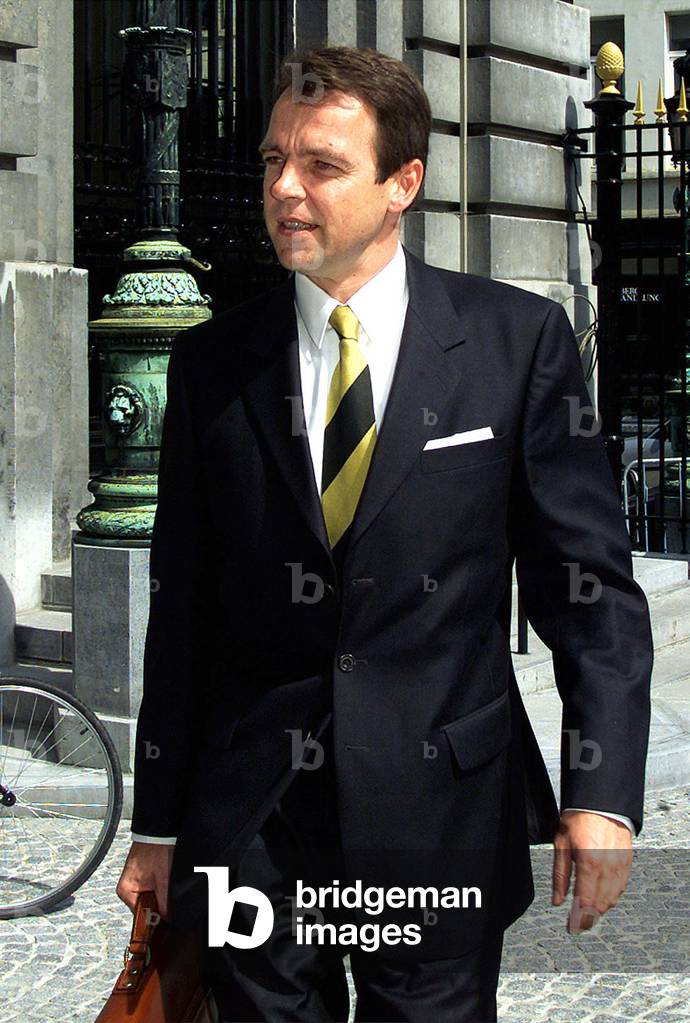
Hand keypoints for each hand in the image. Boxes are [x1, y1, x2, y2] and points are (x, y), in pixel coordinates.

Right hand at [116, 841, 174, 919]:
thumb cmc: (157, 849)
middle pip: (145, 907)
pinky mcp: (138, 875)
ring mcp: (132, 881)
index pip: (141, 916)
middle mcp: (126, 888)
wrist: (157, 831)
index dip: (156, 917)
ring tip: (164, 882)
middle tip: (167, 892)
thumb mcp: (164, 879)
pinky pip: (148, 888)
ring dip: (158, 895)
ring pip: (148, 898)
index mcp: (126, 891)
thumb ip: (164, 903)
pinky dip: (157, 886)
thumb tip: (167, 920)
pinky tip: (162, 878)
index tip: (167, 916)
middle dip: (158, 903)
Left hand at [552, 810, 632, 933]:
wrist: (600, 802)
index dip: (578, 919)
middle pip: (600, 905)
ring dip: (600, 908)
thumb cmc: (578, 819)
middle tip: (576, 922)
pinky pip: (621, 887)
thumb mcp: (561, 845)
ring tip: (587, 910)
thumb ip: (560, 875)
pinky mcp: (627, 862)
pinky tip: (601, 896)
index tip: (571, 927)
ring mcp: (620, 866)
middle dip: (588, 917)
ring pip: (612, 899)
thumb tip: (557, 901)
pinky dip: (611, 896)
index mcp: (589, 864)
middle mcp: (607, 868)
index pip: (585, 903)